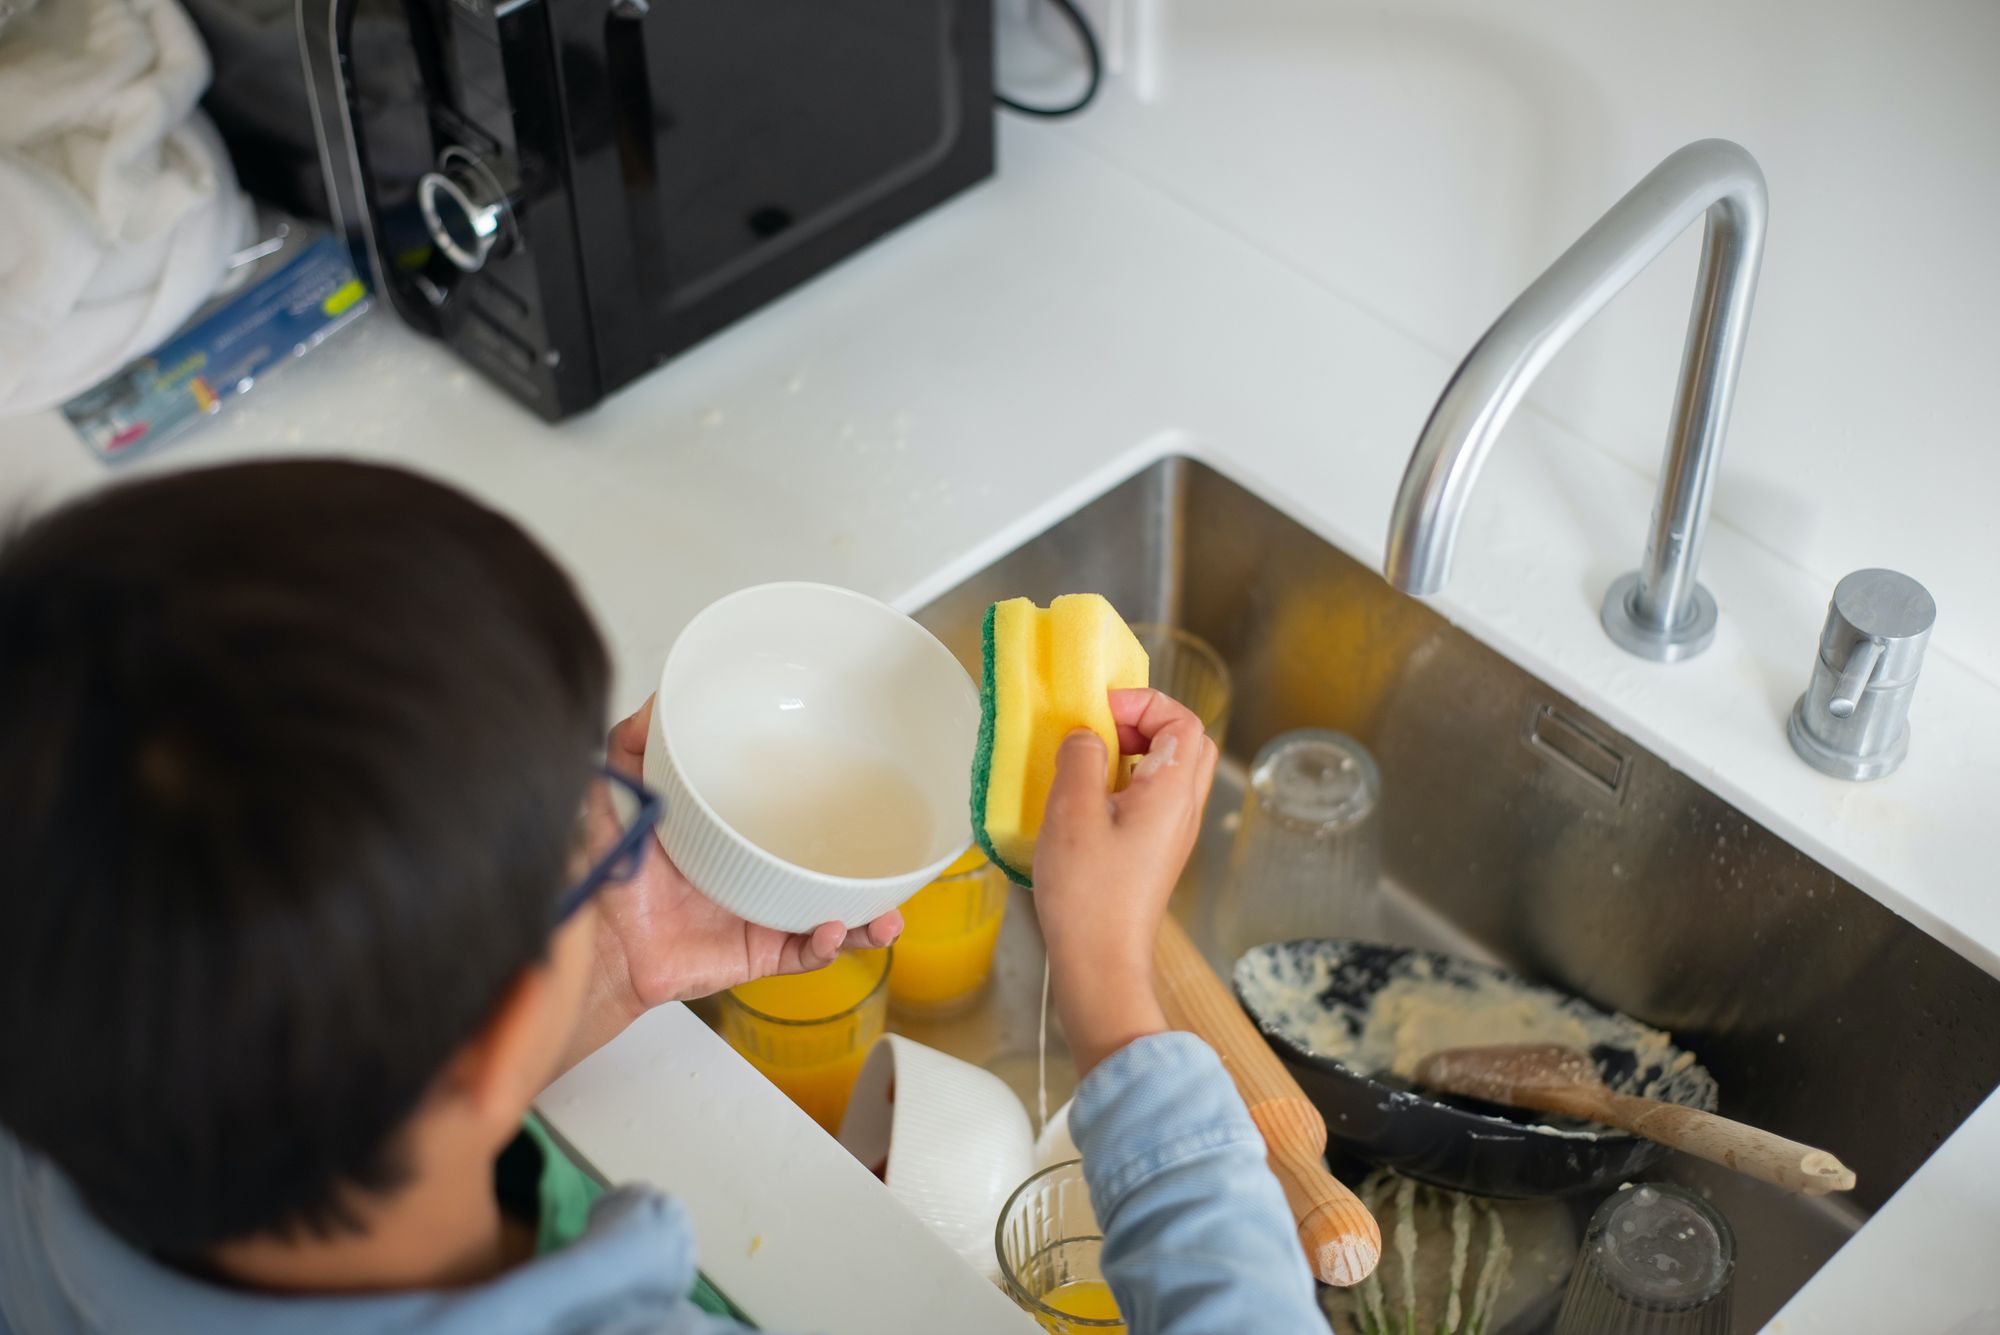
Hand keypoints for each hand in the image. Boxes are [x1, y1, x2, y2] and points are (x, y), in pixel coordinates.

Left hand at [557, 696, 902, 1072]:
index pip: (792, 817)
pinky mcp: (755, 956)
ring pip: (830, 919)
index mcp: (734, 839)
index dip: (832, 806)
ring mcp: (760, 919)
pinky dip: (824, 946)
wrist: (596, 940)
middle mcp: (756, 878)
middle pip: (827, 871)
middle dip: (869, 869)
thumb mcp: (620, 792)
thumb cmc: (608, 874)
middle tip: (897, 856)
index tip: (863, 783)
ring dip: (866, 918)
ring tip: (889, 912)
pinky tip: (835, 929)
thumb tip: (657, 698)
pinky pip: (802, 957)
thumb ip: (633, 743)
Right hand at [1033, 688, 1218, 1074]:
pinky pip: (1153, 799)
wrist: (1100, 964)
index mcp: (1173, 792)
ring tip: (1087, 763)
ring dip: (1133, 754)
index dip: (1145, 702)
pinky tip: (1086, 801)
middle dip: (1144, 722)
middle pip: (1186, 742)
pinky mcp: (1155, 854)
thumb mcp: (1072, 811)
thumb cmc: (1088, 894)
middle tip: (1100, 730)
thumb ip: (1082, 758)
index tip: (1100, 710)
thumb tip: (1088, 735)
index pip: (1184, 721)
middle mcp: (1184, 810)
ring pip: (1170, 771)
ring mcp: (1173, 835)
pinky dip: (1126, 784)